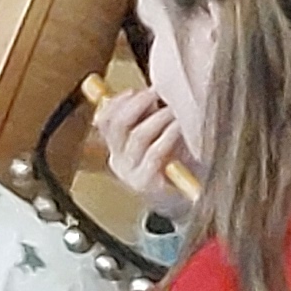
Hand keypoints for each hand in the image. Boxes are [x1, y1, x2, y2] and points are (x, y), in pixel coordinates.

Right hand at [93, 76, 193, 212]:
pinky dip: (168, 136)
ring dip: (158, 118)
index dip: (118, 101)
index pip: (104, 119)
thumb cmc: (175, 165)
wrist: (186, 201)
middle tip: (157, 93)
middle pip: (117, 125)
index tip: (136, 89)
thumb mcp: (158, 136)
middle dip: (137, 104)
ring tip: (175, 110)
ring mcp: (130, 174)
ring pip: (137, 137)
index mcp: (117, 148)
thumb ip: (149, 116)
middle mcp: (119, 161)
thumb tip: (151, 89)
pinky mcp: (146, 184)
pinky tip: (180, 128)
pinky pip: (154, 154)